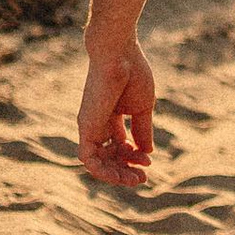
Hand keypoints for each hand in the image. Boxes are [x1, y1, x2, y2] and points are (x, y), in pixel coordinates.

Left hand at [77, 32, 155, 185]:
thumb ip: (142, 130)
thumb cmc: (133, 73)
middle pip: (109, 156)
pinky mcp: (85, 128)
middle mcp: (98, 123)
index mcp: (112, 115)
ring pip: (97, 162)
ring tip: (135, 179)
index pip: (120, 145)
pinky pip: (88, 158)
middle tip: (143, 178)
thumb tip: (147, 153)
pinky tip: (120, 174)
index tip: (149, 161)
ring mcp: (90, 126)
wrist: (119, 54)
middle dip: (126, 170)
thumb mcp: (142, 108)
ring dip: (115, 175)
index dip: (134, 156)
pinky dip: (102, 171)